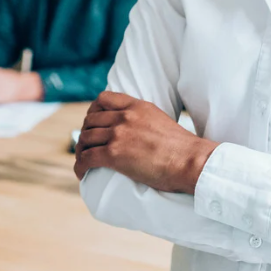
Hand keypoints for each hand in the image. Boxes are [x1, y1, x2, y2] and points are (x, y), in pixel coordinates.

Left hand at [73, 92, 216, 192]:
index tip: (92, 121)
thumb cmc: (182, 148)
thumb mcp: (161, 120)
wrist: (189, 161)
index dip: (93, 110)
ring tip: (83, 159)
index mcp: (137, 106)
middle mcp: (124, 117)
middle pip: (91, 119)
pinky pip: (87, 158)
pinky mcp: (113, 154)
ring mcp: (118, 135)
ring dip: (81, 149)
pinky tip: (82, 172)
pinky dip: (80, 165)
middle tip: (87, 144)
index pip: (104, 98)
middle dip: (86, 132)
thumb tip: (140, 132)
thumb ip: (145, 120)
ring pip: (86, 138)